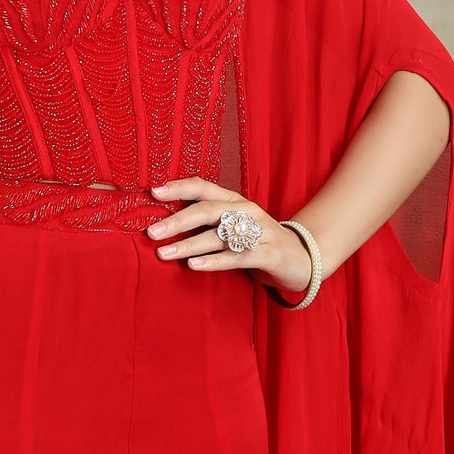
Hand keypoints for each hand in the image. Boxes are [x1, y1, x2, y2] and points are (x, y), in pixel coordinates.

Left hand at [146, 178, 314, 294]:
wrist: (302, 256)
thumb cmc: (258, 240)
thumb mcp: (235, 224)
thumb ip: (208, 221)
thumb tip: (165, 223)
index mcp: (234, 201)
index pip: (204, 188)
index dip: (179, 188)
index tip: (154, 192)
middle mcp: (245, 211)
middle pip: (207, 211)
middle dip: (178, 220)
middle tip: (152, 231)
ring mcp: (258, 231)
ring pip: (218, 236)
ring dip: (189, 245)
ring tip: (164, 253)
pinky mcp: (268, 253)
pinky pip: (236, 257)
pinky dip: (213, 261)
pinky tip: (193, 265)